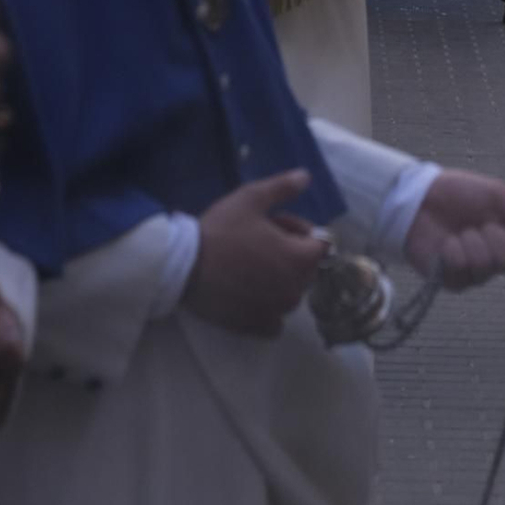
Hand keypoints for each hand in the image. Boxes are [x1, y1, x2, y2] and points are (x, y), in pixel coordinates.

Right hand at [185, 172, 328, 336]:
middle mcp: (294, 290)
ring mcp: (276, 312)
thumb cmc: (222, 231)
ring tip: (250, 263)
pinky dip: (268, 307)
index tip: (276, 224)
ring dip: (279, 278)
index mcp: (299, 259)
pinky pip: (275, 320)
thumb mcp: (252, 198)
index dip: (300, 230)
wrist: (185, 268)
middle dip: (290, 252)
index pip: (320, 244)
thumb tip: (306, 176)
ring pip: (290, 292)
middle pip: (306, 268)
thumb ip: (283, 187)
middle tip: (259, 239)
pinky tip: (248, 292)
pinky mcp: (256, 328)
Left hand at [405, 171, 504, 290]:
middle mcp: (496, 261)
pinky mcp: (452, 280)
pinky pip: (462, 268)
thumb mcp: (497, 194)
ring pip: (486, 265)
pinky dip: (454, 249)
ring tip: (461, 231)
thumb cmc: (459, 194)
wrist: (421, 197)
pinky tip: (446, 242)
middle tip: (483, 223)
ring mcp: (474, 273)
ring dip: (472, 240)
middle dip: (497, 236)